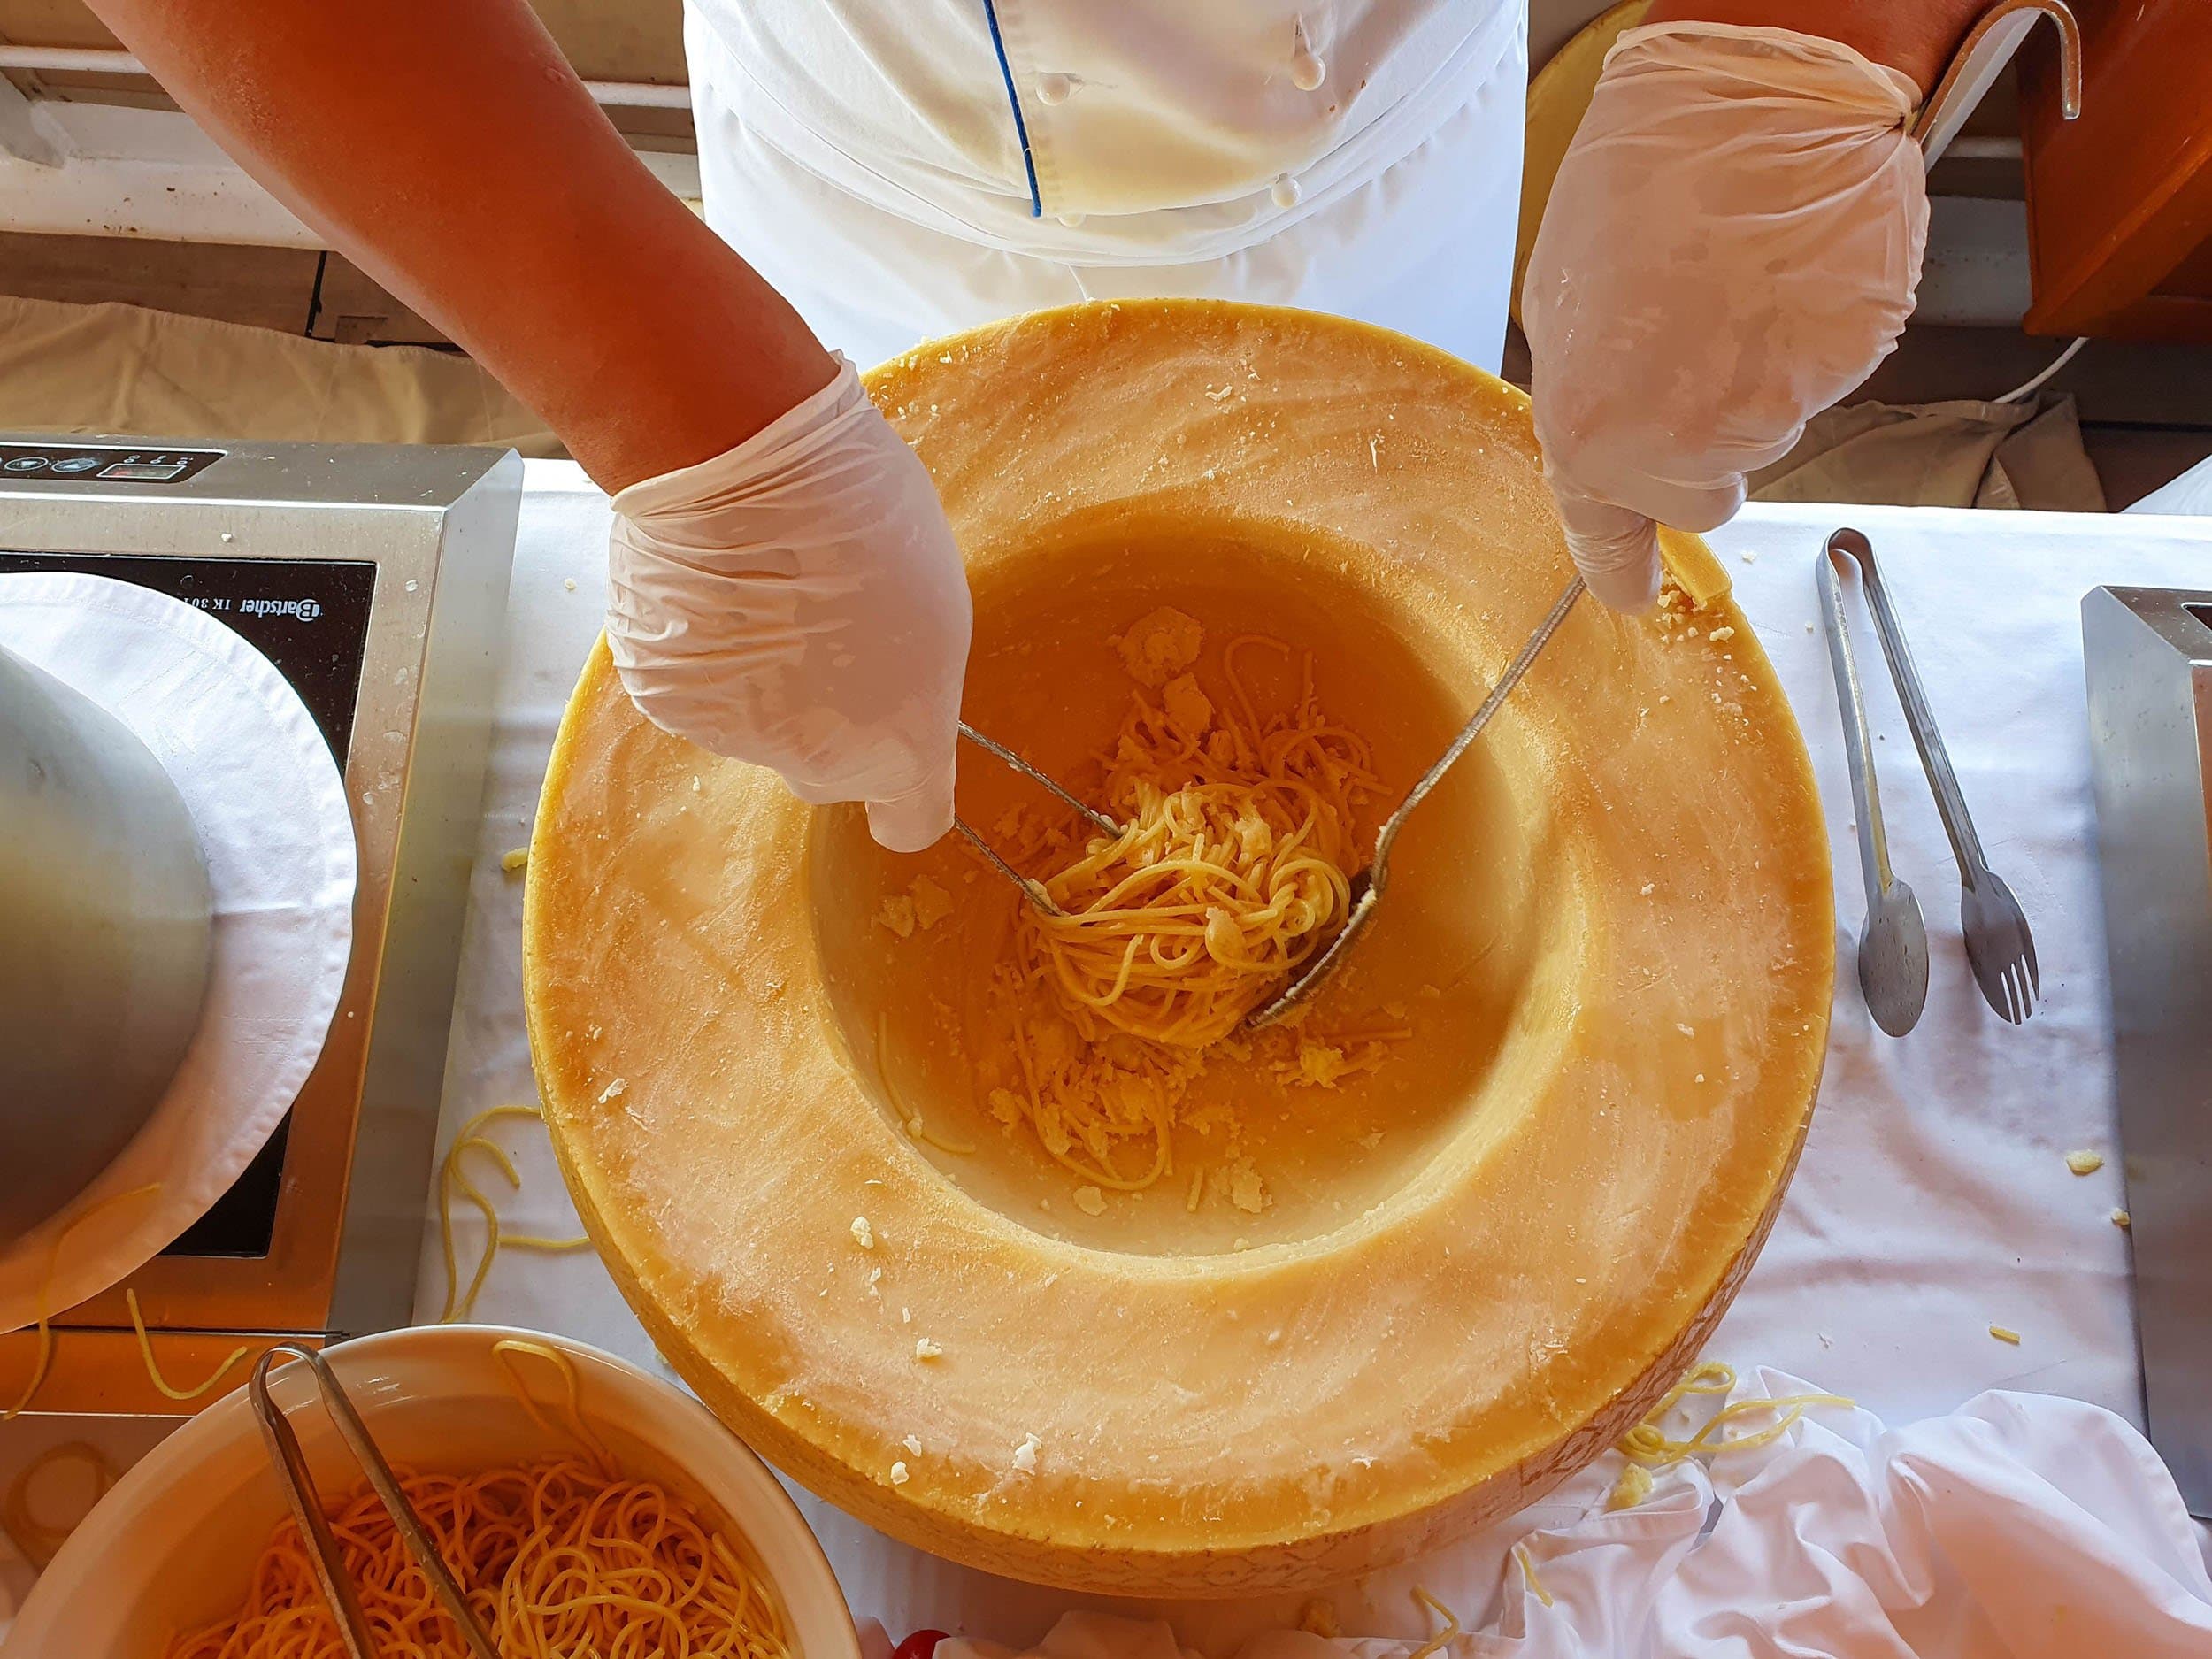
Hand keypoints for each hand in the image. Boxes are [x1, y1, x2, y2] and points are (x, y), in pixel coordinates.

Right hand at [606, 357, 972, 851]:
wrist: (733, 466)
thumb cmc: (859, 512)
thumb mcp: (931, 597)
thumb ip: (907, 673)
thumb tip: (878, 682)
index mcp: (898, 743)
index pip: (910, 820)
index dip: (902, 795)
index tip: (894, 755)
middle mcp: (812, 762)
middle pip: (823, 766)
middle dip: (825, 718)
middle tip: (822, 629)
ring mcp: (732, 735)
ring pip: (752, 720)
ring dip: (756, 673)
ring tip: (756, 585)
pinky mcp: (664, 698)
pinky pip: (694, 685)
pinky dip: (700, 647)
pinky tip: (704, 584)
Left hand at [1523, 24, 1928, 609]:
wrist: (1760, 91)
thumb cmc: (1650, 172)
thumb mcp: (1564, 294)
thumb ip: (1586, 384)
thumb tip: (1612, 419)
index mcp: (1593, 428)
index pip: (1606, 531)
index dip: (1621, 565)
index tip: (1632, 595)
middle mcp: (1685, 440)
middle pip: (1704, 492)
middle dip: (1704, 443)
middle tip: (1700, 353)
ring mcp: (1778, 407)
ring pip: (1769, 425)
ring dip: (1757, 370)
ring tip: (1738, 281)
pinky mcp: (1852, 366)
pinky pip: (1828, 373)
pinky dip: (1813, 332)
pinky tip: (1790, 269)